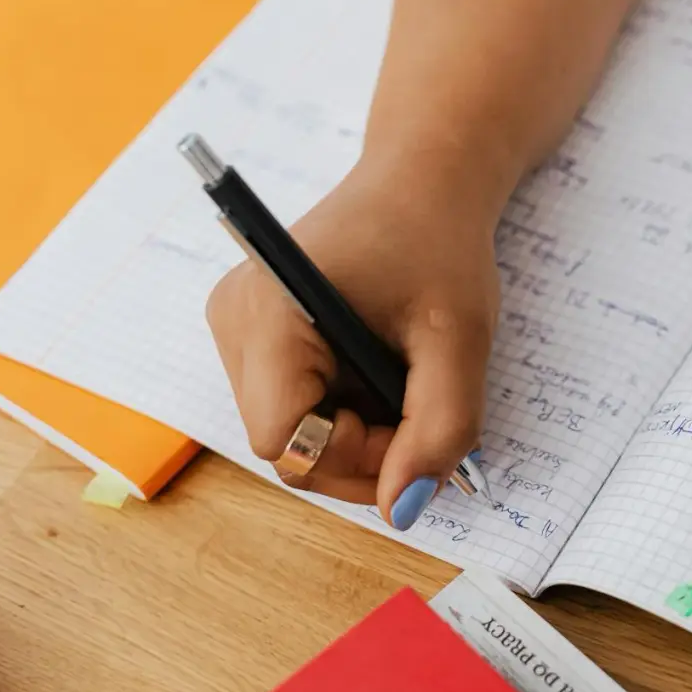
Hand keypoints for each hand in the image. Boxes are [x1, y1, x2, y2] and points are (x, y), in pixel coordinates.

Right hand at [205, 154, 498, 529]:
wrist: (422, 180)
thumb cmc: (439, 243)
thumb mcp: (460, 339)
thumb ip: (439, 428)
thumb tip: (404, 511)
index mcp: (269, 314)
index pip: (285, 443)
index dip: (354, 458)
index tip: (415, 424)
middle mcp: (231, 322)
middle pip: (285, 446)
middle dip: (361, 448)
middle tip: (419, 404)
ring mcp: (233, 328)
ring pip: (290, 433)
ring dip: (356, 429)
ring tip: (402, 374)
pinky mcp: (250, 334)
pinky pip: (291, 406)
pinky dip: (343, 407)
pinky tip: (377, 366)